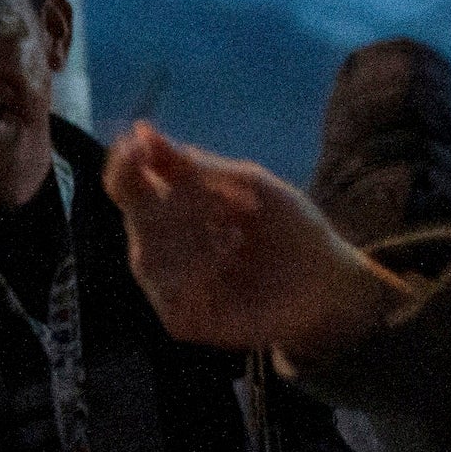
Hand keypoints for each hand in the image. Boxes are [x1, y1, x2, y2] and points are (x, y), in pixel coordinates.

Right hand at [104, 121, 410, 358]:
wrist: (326, 282)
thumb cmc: (288, 229)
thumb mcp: (247, 185)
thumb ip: (193, 165)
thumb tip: (139, 131)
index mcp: (168, 211)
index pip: (127, 188)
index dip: (125, 167)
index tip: (137, 149)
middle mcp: (158, 248)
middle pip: (138, 219)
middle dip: (178, 207)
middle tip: (225, 207)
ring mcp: (166, 287)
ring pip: (149, 255)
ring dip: (193, 240)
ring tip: (236, 237)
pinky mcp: (180, 320)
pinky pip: (170, 292)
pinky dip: (201, 272)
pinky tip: (230, 261)